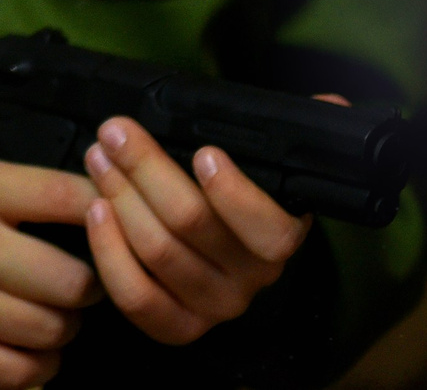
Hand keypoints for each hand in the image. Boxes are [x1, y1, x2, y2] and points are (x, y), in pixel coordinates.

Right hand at [0, 152, 101, 388]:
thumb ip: (17, 183)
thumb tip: (96, 197)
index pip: (66, 198)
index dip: (105, 213)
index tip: (114, 224)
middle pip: (70, 280)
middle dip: (90, 287)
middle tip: (82, 285)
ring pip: (48, 331)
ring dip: (65, 329)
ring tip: (57, 317)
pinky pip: (16, 373)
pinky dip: (39, 366)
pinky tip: (35, 350)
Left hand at [79, 104, 337, 343]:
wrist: (198, 235)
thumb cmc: (226, 187)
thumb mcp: (259, 155)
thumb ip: (290, 127)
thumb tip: (331, 100)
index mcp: (281, 234)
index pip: (268, 227)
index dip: (235, 192)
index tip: (203, 152)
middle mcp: (254, 277)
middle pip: (194, 225)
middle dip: (147, 170)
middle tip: (116, 132)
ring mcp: (215, 306)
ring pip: (161, 253)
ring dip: (121, 198)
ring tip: (99, 157)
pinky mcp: (177, 326)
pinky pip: (139, 297)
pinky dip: (111, 253)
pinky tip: (95, 211)